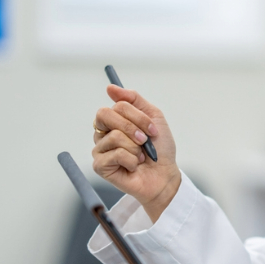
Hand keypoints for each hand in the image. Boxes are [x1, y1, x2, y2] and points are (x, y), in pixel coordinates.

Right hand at [93, 85, 180, 221]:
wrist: (164, 175)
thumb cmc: (159, 149)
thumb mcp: (154, 118)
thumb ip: (134, 100)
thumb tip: (110, 87)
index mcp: (114, 121)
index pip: (117, 105)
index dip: (138, 116)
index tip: (153, 130)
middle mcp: (103, 133)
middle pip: (105, 114)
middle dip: (132, 127)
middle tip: (145, 141)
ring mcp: (99, 149)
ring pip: (115, 136)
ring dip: (136, 148)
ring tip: (141, 157)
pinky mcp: (99, 166)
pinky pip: (115, 154)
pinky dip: (132, 160)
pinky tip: (134, 166)